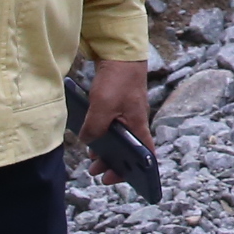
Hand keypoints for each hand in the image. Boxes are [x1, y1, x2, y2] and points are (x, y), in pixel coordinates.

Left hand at [82, 58, 153, 176]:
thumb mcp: (102, 107)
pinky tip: (89, 138)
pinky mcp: (117, 107)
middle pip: (129, 150)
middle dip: (113, 164)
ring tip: (91, 160)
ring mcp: (126, 114)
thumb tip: (88, 142)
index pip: (145, 153)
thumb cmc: (118, 80)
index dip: (139, 169)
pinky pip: (110, 128)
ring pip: (118, 140)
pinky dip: (101, 137)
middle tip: (96, 173)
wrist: (120, 54)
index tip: (121, 179)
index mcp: (138, 125)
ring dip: (105, 152)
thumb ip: (95, 128)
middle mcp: (134, 122)